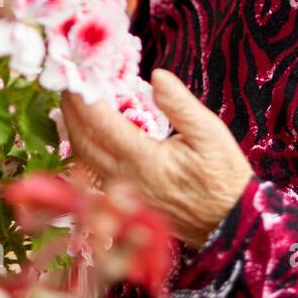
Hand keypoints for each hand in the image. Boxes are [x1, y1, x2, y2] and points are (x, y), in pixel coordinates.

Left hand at [61, 68, 253, 248]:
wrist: (228, 222)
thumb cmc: (222, 177)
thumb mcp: (210, 134)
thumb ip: (180, 105)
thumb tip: (157, 75)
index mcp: (143, 160)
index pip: (101, 123)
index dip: (84, 98)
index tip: (77, 75)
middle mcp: (125, 179)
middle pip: (82, 141)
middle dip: (70, 111)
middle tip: (68, 84)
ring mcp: (122, 193)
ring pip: (83, 159)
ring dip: (73, 130)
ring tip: (73, 105)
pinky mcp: (124, 201)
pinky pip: (93, 172)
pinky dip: (84, 149)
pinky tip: (87, 135)